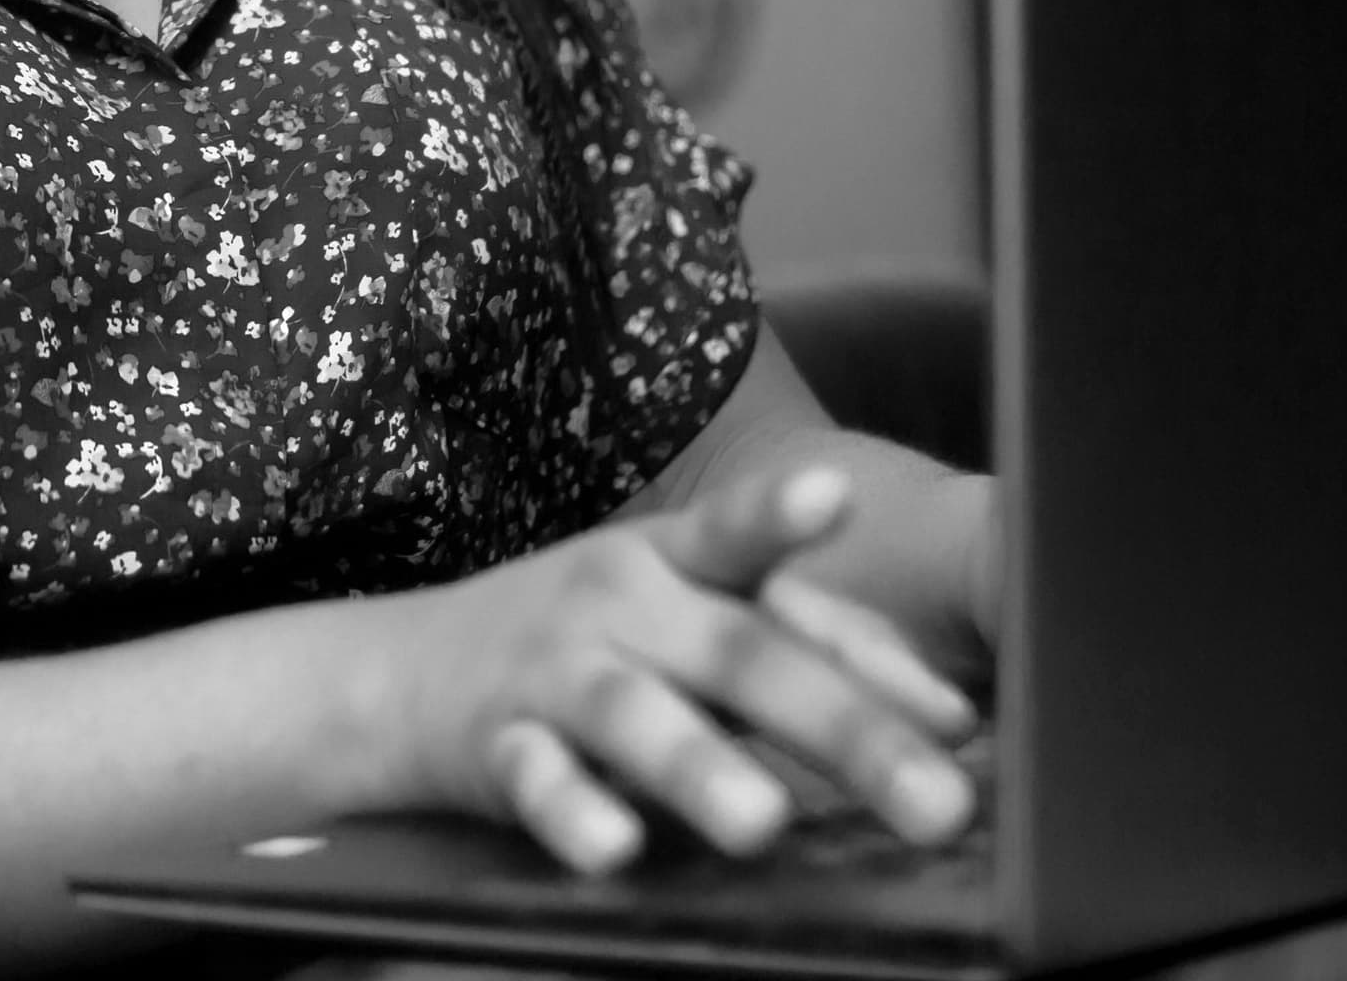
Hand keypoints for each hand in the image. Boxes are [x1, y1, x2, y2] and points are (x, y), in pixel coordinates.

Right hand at [372, 464, 984, 874]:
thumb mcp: (681, 617)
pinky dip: (574, 813)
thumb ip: (810, 654)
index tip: (844, 499)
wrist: (392, 674)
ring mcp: (553, 675)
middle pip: (741, 657)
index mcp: (671, 563)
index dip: (791, 524)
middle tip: (940, 800)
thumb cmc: (578, 644)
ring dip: (701, 768)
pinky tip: (613, 848)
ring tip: (763, 822)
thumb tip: (955, 719)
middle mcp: (619, 606)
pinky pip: (537, 783)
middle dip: (849, 730)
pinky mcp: (495, 749)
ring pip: (635, 717)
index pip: (747, 544)